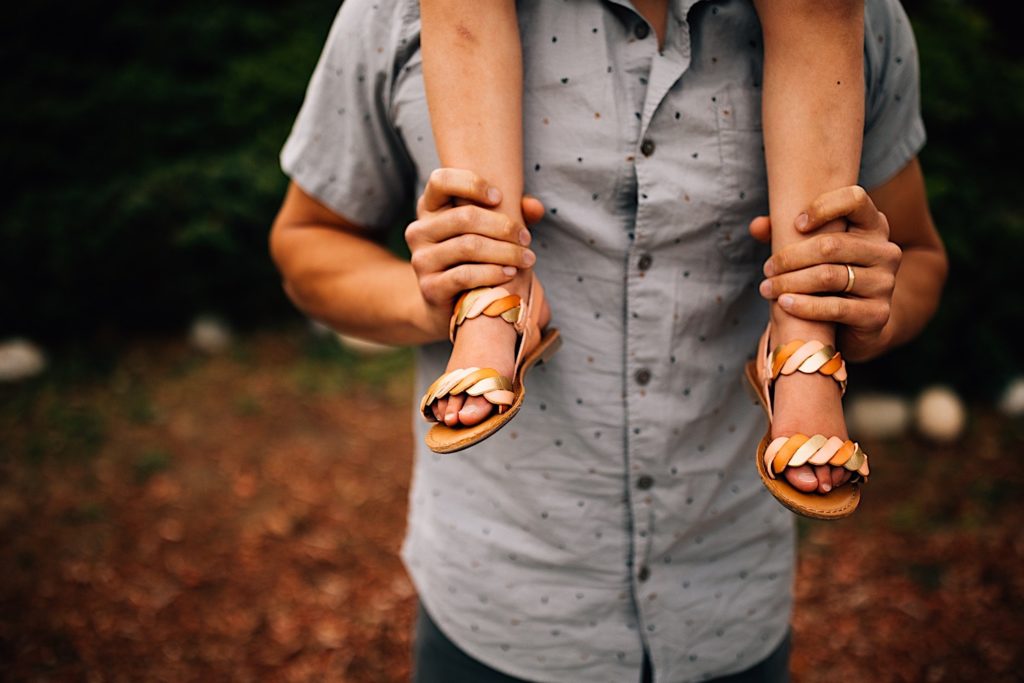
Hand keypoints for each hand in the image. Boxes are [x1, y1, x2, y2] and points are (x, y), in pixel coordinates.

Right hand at [405, 168, 543, 337]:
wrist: (448, 305)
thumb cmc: (474, 259)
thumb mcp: (488, 232)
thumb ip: (512, 213)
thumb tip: (535, 207)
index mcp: (429, 209)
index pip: (441, 181)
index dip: (471, 184)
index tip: (499, 197)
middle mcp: (419, 231)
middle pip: (464, 217)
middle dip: (503, 227)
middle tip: (526, 238)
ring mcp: (421, 260)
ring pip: (468, 246)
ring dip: (505, 252)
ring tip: (527, 259)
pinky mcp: (429, 287)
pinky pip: (464, 275)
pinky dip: (492, 273)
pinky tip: (510, 274)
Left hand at [749, 186, 902, 360]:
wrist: (858, 323)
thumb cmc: (828, 276)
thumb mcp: (811, 251)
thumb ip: (784, 233)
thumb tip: (756, 225)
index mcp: (873, 226)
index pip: (855, 199)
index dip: (823, 207)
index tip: (796, 224)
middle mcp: (885, 251)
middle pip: (831, 245)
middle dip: (790, 257)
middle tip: (767, 269)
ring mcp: (885, 283)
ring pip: (829, 276)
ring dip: (790, 282)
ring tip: (767, 288)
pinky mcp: (877, 313)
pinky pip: (836, 307)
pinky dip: (805, 305)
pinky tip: (784, 303)